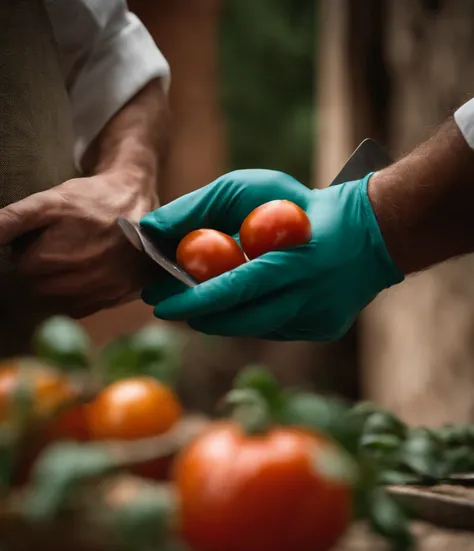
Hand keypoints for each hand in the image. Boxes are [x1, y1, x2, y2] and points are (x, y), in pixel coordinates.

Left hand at [0, 170, 158, 317]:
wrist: (137, 200)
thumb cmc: (90, 199)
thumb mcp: (48, 202)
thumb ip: (11, 220)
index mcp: (56, 256)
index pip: (24, 268)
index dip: (29, 251)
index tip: (44, 237)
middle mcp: (80, 277)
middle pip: (41, 286)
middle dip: (44, 269)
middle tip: (60, 246)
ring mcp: (101, 290)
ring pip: (60, 300)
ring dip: (60, 283)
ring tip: (74, 259)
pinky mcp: (118, 296)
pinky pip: (82, 308)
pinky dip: (79, 295)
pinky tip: (87, 274)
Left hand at [140, 169, 402, 340]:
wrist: (370, 231)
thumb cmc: (300, 205)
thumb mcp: (249, 189)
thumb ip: (199, 206)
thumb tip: (151, 229)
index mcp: (295, 262)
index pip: (236, 289)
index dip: (194, 300)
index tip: (158, 303)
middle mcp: (309, 298)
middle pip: (240, 321)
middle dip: (198, 316)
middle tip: (168, 305)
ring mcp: (318, 320)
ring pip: (254, 327)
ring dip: (222, 316)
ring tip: (199, 299)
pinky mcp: (323, 329)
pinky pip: (274, 328)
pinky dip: (252, 315)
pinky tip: (246, 299)